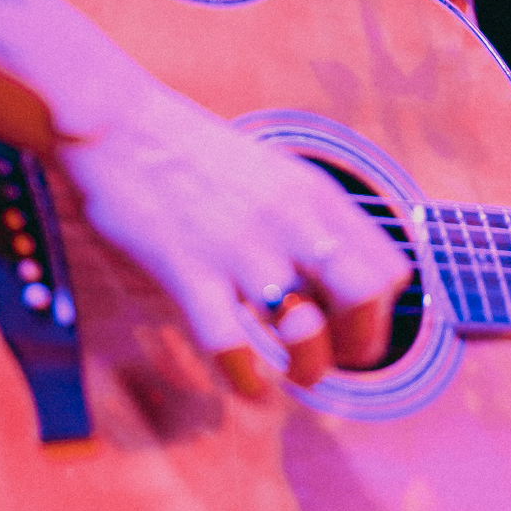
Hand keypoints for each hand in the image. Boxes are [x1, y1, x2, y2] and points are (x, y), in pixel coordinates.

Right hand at [51, 82, 410, 397]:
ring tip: (294, 374)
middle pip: (365, 297)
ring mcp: (241, 247)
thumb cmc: (197, 157)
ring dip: (308, 368)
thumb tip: (341, 278)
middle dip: (360, 344)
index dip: (382, 313)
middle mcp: (290, 221)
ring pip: (304, 329)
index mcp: (318, 197)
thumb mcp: (278, 175)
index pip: (390, 269)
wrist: (120, 126)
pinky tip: (248, 384)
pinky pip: (230, 344)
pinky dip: (246, 379)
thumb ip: (313, 221)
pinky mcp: (189, 271)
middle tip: (335, 358)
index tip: (356, 329)